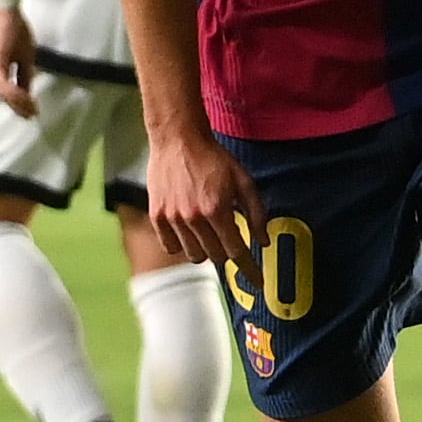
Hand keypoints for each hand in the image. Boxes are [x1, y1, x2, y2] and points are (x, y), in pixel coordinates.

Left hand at [0, 6, 40, 118]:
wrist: (7, 11)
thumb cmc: (15, 30)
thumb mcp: (25, 55)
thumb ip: (25, 73)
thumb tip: (28, 90)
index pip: (8, 92)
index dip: (20, 104)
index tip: (32, 112)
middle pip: (5, 97)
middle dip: (19, 108)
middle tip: (32, 116)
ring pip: (3, 93)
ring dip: (17, 103)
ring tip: (30, 110)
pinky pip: (2, 83)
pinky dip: (13, 92)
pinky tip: (25, 97)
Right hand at [141, 119, 263, 270]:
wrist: (178, 139)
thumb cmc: (214, 158)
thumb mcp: (243, 181)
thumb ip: (256, 213)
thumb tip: (263, 241)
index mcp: (217, 209)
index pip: (237, 252)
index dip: (250, 270)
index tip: (258, 283)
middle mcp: (194, 218)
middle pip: (216, 257)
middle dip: (228, 252)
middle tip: (229, 237)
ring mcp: (173, 218)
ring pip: (194, 255)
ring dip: (206, 250)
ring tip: (208, 231)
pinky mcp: (157, 216)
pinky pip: (172, 248)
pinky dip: (183, 246)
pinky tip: (190, 232)